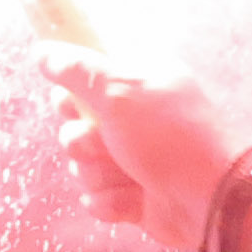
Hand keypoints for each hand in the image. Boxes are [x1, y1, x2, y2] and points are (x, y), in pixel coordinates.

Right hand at [45, 50, 236, 248]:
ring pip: (82, 166)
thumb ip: (77, 70)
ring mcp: (132, 158)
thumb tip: (41, 50)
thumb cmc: (167, 137)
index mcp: (136, 84)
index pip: (83, 81)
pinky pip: (96, 197)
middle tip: (101, 144)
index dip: (70, 96)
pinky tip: (133, 200)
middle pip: (73, 127)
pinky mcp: (131, 195)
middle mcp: (133, 119)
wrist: (209, 199)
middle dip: (81, 143)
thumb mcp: (120, 91)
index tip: (71, 106)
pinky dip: (111, 201)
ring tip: (127, 175)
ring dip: (98, 174)